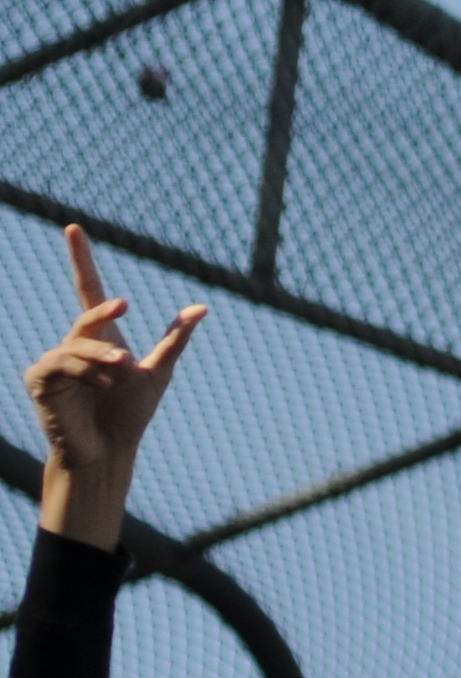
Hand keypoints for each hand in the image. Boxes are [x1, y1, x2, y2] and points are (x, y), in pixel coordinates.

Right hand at [26, 227, 204, 548]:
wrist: (110, 450)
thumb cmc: (131, 413)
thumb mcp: (159, 371)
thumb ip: (175, 338)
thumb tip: (203, 306)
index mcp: (103, 337)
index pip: (89, 288)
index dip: (80, 258)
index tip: (73, 227)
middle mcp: (76, 343)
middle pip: (87, 314)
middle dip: (106, 315)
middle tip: (128, 313)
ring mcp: (55, 362)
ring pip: (76, 343)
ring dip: (101, 356)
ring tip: (122, 372)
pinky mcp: (41, 381)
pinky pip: (60, 364)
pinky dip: (85, 372)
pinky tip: (103, 386)